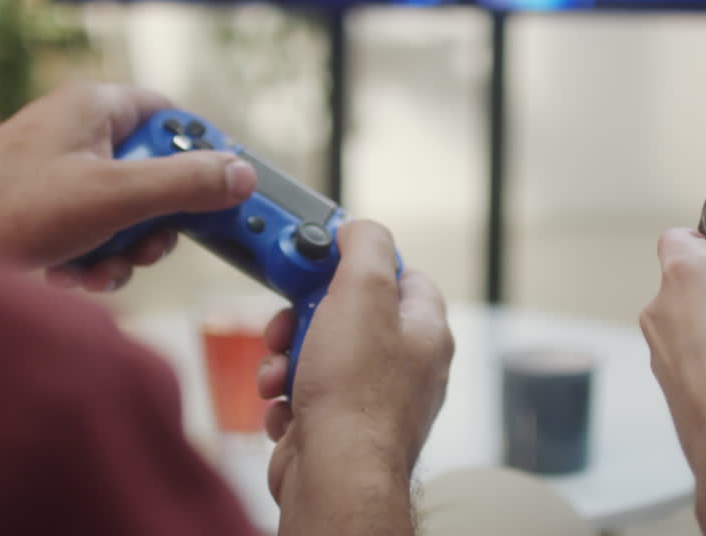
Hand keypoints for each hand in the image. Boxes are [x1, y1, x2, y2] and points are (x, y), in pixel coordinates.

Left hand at [0, 82, 256, 290]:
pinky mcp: (41, 213)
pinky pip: (92, 233)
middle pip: (154, 172)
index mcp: (93, 107)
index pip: (171, 115)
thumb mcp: (112, 196)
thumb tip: (243, 176)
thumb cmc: (5, 210)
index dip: (202, 151)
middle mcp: (77, 133)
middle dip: (157, 220)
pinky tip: (71, 277)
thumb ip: (183, 183)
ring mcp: (58, 174)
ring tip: (98, 268)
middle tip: (150, 244)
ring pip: (125, 211)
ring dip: (124, 249)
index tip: (223, 190)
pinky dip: (92, 260)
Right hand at [255, 221, 452, 535]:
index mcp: (424, 332)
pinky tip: (283, 407)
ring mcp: (372, 401)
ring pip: (319, 355)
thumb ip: (365, 247)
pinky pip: (304, 395)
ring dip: (286, 359)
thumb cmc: (354, 394)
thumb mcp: (363, 292)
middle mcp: (405, 367)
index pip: (403, 276)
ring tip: (280, 373)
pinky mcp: (339, 429)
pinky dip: (285, 397)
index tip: (326, 257)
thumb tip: (359, 228)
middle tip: (287, 320)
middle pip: (350, 315)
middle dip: (306, 315)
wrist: (333, 477)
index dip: (362, 262)